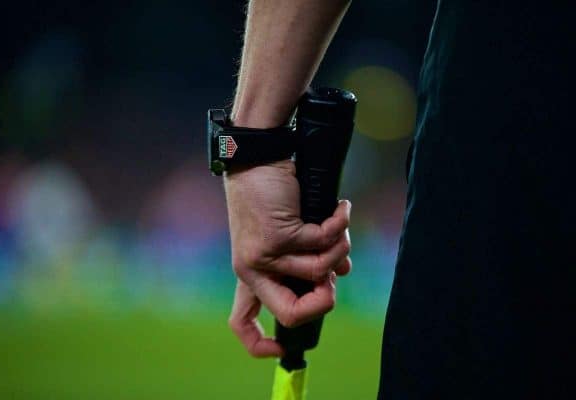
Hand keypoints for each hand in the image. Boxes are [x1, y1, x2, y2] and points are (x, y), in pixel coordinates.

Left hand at [224, 159, 351, 356]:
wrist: (257, 157)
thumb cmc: (271, 194)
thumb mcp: (285, 233)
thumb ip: (308, 259)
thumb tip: (341, 272)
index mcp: (250, 274)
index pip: (240, 322)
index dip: (260, 345)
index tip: (282, 350)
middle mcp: (252, 270)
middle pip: (290, 313)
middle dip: (324, 301)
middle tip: (337, 273)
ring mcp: (264, 254)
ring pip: (319, 272)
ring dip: (341, 249)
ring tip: (340, 226)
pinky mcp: (279, 235)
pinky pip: (324, 242)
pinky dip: (340, 225)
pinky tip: (341, 208)